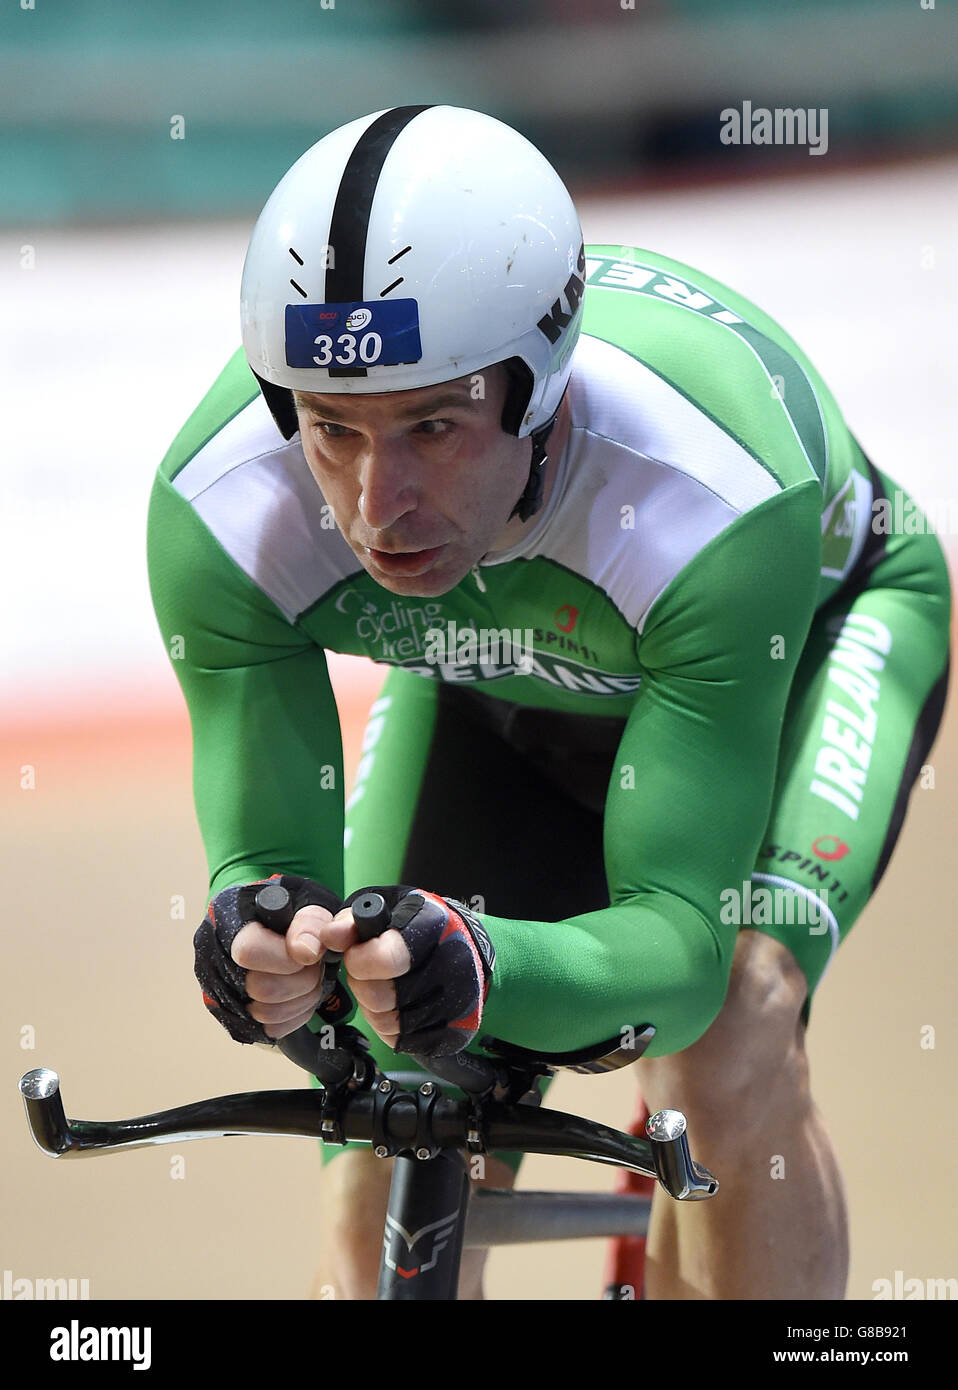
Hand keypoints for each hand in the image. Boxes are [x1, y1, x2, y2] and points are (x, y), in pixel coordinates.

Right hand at [194, 876, 342, 1043]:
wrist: (274, 925)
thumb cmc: (288, 913)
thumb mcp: (305, 902)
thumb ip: (310, 922)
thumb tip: (306, 952)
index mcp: (226, 921)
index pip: (249, 952)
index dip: (287, 958)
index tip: (309, 954)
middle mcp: (213, 959)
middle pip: (262, 989)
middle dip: (302, 979)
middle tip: (312, 965)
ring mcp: (218, 992)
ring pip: (266, 1015)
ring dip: (301, 999)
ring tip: (306, 976)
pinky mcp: (232, 1016)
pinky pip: (269, 1030)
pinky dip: (292, 1016)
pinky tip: (297, 994)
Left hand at [315, 886, 495, 1056]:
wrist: (468, 947)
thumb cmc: (419, 924)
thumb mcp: (386, 907)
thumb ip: (353, 920)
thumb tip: (330, 936)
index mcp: (434, 927)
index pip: (386, 959)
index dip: (360, 960)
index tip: (357, 954)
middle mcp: (451, 966)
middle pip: (382, 997)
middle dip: (364, 985)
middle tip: (370, 972)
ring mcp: (457, 1003)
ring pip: (389, 1023)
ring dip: (376, 1008)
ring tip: (386, 987)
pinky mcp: (454, 1032)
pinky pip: (402, 1040)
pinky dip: (392, 1027)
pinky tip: (400, 1006)